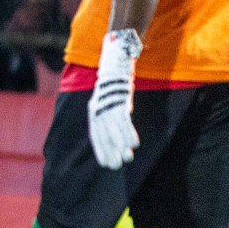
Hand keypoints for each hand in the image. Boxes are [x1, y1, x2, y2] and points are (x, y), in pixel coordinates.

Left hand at [88, 29, 141, 169]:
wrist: (115, 61)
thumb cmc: (112, 85)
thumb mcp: (106, 101)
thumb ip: (108, 116)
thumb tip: (115, 133)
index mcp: (93, 110)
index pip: (96, 134)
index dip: (101, 149)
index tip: (106, 164)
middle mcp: (99, 108)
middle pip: (104, 134)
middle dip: (110, 151)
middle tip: (116, 166)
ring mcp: (109, 104)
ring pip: (114, 129)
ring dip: (121, 145)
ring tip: (128, 158)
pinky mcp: (120, 99)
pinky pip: (124, 119)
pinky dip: (128, 132)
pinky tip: (134, 144)